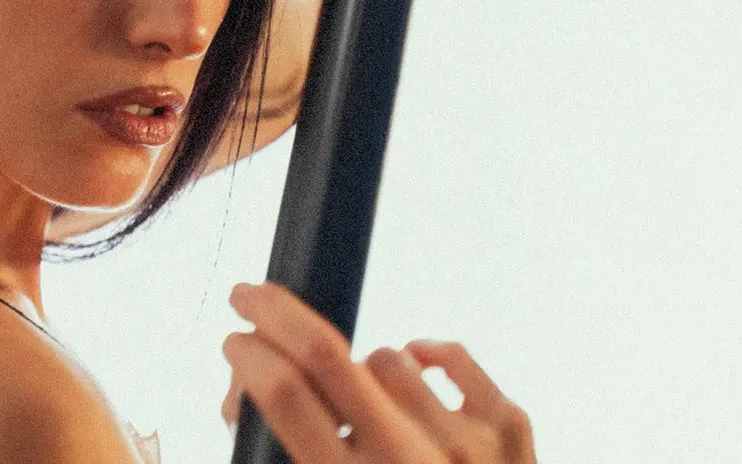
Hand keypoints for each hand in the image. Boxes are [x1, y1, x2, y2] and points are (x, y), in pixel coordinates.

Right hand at [222, 282, 535, 462]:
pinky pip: (458, 359)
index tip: (233, 337)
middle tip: (248, 295)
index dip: (249, 355)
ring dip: (365, 368)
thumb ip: (281, 459)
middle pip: (328, 352)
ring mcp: (465, 447)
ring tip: (367, 407)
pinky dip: (432, 354)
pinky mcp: (509, 436)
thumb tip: (241, 394)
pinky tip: (416, 363)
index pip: (286, 394)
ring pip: (389, 355)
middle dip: (275, 312)